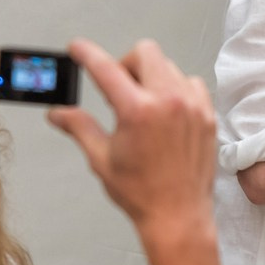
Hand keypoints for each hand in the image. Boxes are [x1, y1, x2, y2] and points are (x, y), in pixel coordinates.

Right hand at [49, 39, 216, 240]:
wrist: (179, 215)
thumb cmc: (141, 193)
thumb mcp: (101, 158)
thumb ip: (79, 127)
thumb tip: (57, 113)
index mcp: (137, 111)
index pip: (105, 68)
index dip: (87, 54)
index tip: (78, 48)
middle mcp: (168, 102)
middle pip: (145, 52)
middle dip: (126, 63)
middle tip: (118, 88)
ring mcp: (192, 106)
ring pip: (169, 66)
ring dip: (151, 77)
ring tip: (143, 105)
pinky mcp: (207, 115)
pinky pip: (191, 83)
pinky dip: (176, 89)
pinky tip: (166, 111)